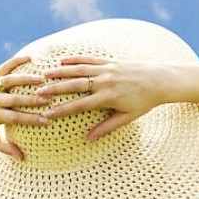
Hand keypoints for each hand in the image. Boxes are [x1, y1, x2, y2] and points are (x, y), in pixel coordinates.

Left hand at [0, 54, 49, 158]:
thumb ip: (5, 148)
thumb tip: (22, 158)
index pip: (16, 118)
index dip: (31, 120)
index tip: (47, 121)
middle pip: (15, 100)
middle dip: (32, 100)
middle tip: (49, 99)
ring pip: (10, 81)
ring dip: (26, 79)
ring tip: (42, 79)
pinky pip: (3, 68)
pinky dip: (15, 61)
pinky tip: (29, 57)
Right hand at [34, 56, 169, 140]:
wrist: (160, 80)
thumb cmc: (145, 102)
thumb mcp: (127, 118)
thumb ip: (106, 127)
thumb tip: (88, 139)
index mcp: (109, 97)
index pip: (80, 105)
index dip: (62, 110)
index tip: (47, 114)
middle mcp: (106, 81)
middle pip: (75, 85)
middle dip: (55, 89)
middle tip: (38, 93)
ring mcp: (107, 69)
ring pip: (79, 70)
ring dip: (61, 72)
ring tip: (44, 74)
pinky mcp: (110, 61)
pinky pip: (90, 59)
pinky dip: (75, 60)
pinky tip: (62, 61)